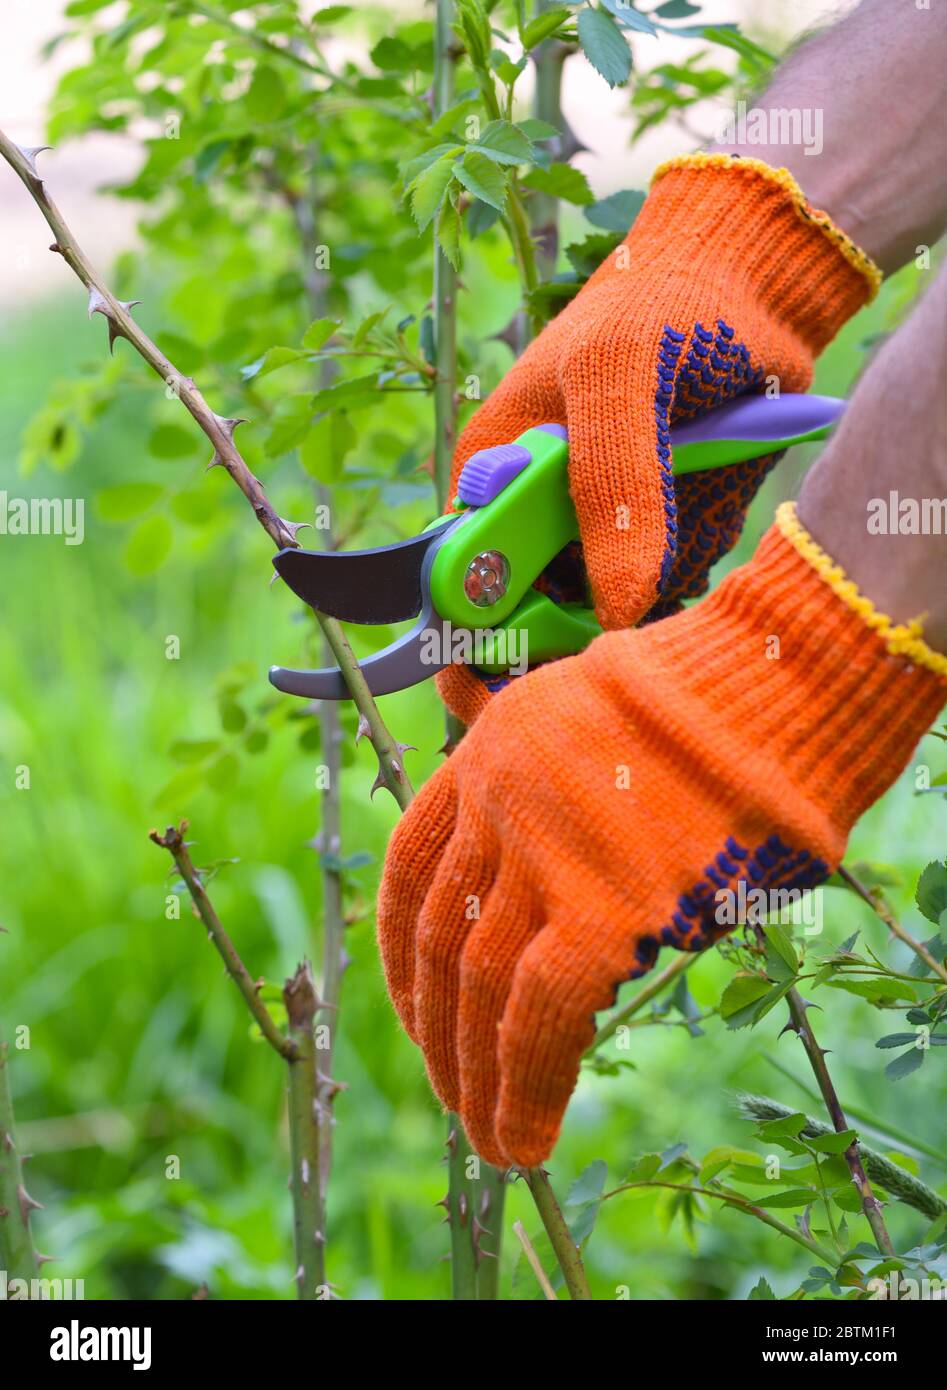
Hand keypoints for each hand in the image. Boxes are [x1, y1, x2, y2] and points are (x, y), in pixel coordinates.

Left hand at [380, 507, 944, 1165]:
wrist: (775, 686)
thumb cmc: (704, 701)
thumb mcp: (586, 704)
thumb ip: (522, 746)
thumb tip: (489, 775)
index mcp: (488, 752)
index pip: (411, 870)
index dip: (401, 955)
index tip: (412, 1009)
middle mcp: (497, 801)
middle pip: (439, 938)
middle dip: (438, 1031)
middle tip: (451, 1096)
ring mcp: (544, 854)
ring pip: (479, 987)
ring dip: (475, 1077)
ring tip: (488, 1140)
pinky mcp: (602, 908)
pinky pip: (541, 1016)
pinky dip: (525, 1086)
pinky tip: (524, 1137)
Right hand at [437, 153, 878, 727]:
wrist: (753, 280)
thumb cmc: (662, 301)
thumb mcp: (618, 374)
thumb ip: (609, 487)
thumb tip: (608, 609)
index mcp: (493, 472)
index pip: (464, 584)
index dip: (488, 638)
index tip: (540, 658)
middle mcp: (540, 511)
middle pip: (543, 616)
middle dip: (595, 609)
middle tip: (643, 569)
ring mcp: (602, 524)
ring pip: (617, 607)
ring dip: (663, 571)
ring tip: (693, 490)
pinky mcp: (661, 531)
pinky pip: (672, 582)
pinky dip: (698, 555)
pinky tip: (714, 495)